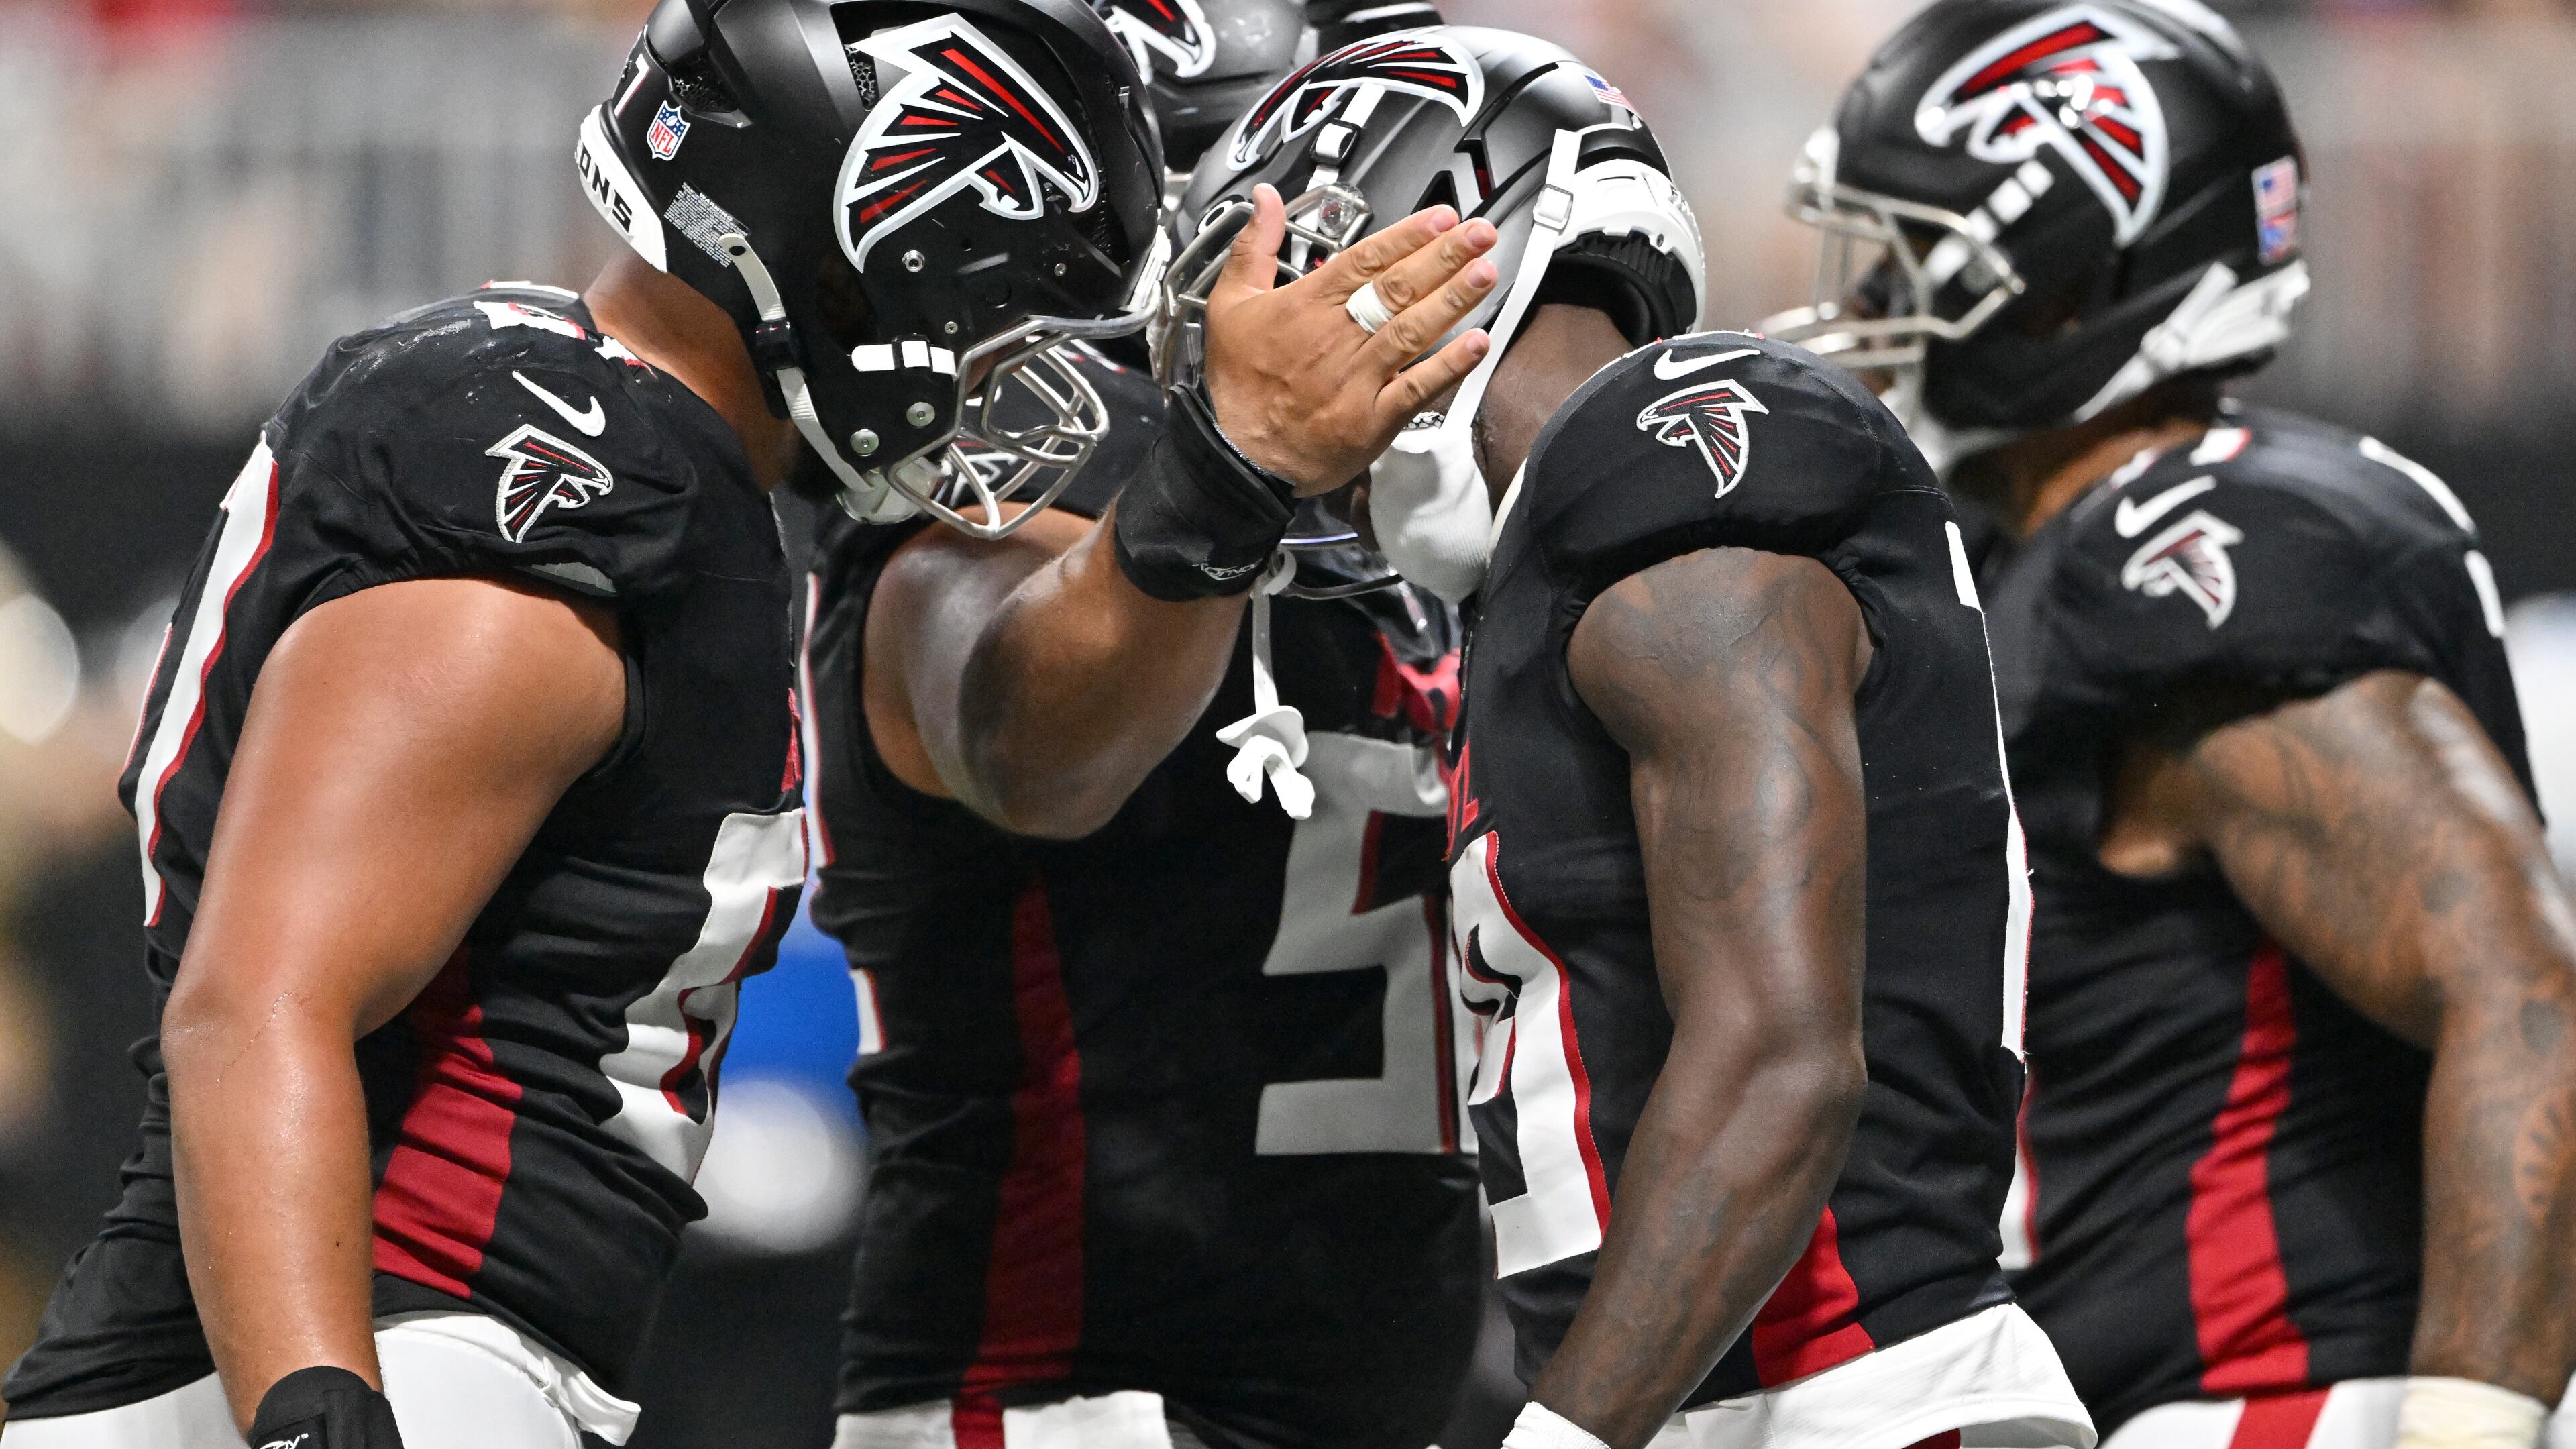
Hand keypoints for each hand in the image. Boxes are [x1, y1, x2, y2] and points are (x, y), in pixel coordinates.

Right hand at [1201, 185, 1498, 494]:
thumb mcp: (1231, 304)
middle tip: (1480, 234)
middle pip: (1398, 288)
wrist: (1237, 456)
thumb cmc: (1238, 385)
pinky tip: (1476, 344)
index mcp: (1307, 306)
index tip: (1442, 217)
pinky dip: (1448, 366)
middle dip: (1444, 257)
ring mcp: (1357, 378)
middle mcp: (1338, 337)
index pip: (1366, 259)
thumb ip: (1255, 247)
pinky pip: (1416, 388)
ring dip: (1452, 300)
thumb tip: (1265, 200)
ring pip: (1412, 330)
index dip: (1408, 235)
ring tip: (1485, 273)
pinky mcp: (1372, 418)